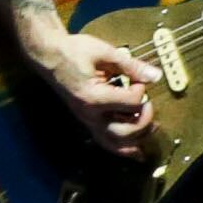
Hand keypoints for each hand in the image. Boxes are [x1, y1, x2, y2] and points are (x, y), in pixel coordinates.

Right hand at [17, 16, 156, 153]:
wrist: (47, 55)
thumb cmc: (72, 51)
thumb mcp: (104, 52)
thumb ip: (131, 66)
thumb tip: (155, 75)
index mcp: (94, 97)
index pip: (131, 102)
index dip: (142, 89)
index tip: (138, 79)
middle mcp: (90, 114)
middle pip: (126, 131)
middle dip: (145, 120)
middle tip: (149, 104)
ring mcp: (87, 119)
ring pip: (115, 143)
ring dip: (137, 139)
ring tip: (152, 129)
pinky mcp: (87, 120)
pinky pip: (105, 141)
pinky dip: (122, 148)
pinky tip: (136, 151)